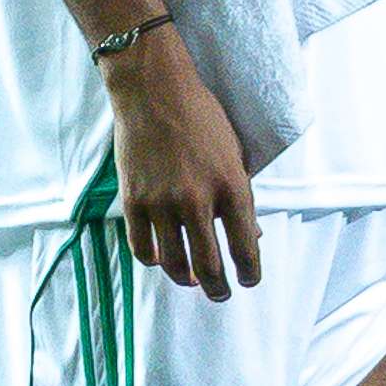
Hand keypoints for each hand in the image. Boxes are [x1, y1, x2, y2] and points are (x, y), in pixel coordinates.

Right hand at [100, 24, 263, 298]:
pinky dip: (154, 261)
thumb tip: (253, 236)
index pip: (246, 247)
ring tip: (193, 281)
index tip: (249, 281)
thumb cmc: (202, 119)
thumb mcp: (234, 155)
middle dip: (219, 288)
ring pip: (175, 264)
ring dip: (186, 280)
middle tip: (222, 294)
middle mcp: (198, 200)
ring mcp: (162, 203)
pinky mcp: (133, 201)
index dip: (250, 273)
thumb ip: (241, 198)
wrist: (154, 91)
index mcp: (232, 187)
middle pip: (210, 265)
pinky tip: (162, 259)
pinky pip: (142, 248)